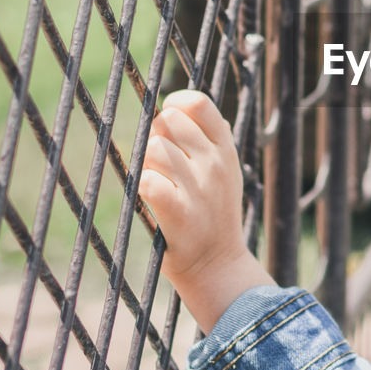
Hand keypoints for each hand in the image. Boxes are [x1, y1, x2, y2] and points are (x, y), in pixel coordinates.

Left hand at [141, 89, 272, 331]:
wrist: (217, 265)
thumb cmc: (213, 214)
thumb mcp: (224, 172)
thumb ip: (209, 139)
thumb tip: (181, 107)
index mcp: (226, 150)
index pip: (198, 103)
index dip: (174, 104)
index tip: (168, 119)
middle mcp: (216, 164)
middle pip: (169, 122)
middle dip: (156, 136)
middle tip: (161, 162)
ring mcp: (200, 189)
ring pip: (155, 149)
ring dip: (147, 163)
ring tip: (158, 182)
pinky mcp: (180, 214)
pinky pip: (148, 181)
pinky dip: (143, 185)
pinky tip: (151, 198)